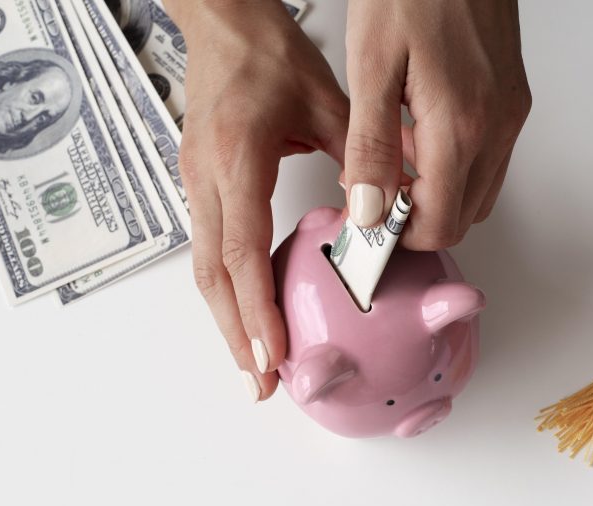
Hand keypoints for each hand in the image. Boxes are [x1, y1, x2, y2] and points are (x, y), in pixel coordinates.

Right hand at [167, 0, 348, 400]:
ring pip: (206, 268)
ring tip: (252, 364)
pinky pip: (209, 251)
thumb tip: (396, 200)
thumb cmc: (266, 52)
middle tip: (260, 382)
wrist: (221, 23)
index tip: (272, 353)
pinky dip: (227, 292)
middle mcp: (206, 178)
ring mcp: (195, 183)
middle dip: (237, 334)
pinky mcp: (199, 185)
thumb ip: (360, 154)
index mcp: (236, 159)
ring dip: (228, 321)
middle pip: (214, 275)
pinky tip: (246, 315)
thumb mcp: (325, 99)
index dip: (256, 308)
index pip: (242, 250)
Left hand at [343, 0, 530, 247]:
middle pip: (463, 217)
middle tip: (373, 201)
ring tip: (393, 168)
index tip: (366, 224)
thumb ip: (371, 147)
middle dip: (417, 222)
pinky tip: (421, 141)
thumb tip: (367, 210)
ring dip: (437, 197)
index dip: (399, 236)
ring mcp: (509, 115)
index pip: (438, 222)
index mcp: (460, 124)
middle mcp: (496, 127)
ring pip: (479, 194)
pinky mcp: (513, 101)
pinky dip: (454, 169)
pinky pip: (489, 161)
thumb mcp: (371, 66)